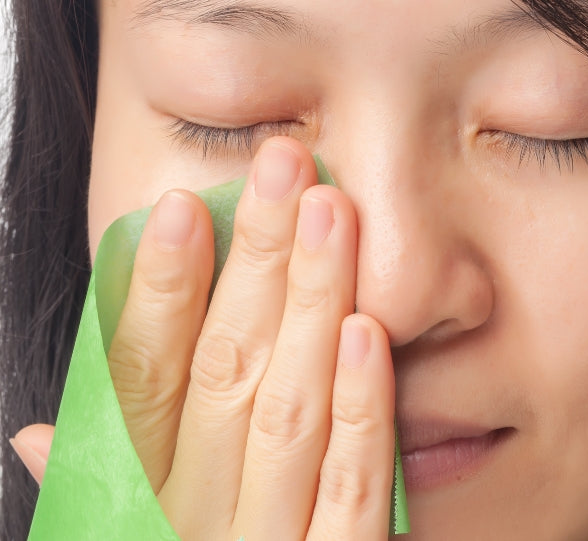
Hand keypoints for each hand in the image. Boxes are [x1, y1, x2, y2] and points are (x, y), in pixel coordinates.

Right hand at [15, 137, 396, 540]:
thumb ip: (80, 492)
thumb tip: (35, 426)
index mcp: (133, 510)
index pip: (139, 381)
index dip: (158, 292)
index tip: (181, 209)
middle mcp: (196, 519)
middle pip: (227, 370)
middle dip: (256, 263)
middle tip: (285, 170)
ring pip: (290, 411)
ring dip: (312, 307)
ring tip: (331, 218)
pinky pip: (350, 493)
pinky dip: (357, 414)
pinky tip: (366, 337)